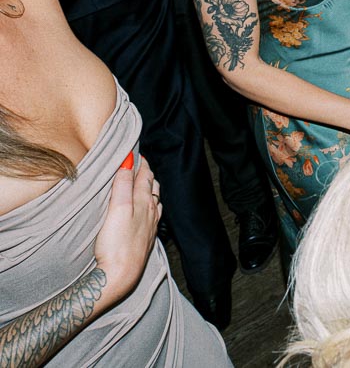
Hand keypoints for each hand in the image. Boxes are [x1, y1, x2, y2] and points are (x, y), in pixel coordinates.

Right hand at [94, 154, 160, 303]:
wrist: (120, 276)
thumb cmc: (117, 243)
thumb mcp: (118, 208)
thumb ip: (124, 185)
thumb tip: (129, 161)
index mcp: (144, 202)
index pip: (145, 176)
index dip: (141, 163)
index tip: (136, 152)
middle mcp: (151, 212)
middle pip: (151, 186)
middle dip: (146, 173)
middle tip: (140, 163)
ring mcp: (150, 226)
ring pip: (154, 200)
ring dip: (149, 188)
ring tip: (144, 181)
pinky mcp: (145, 239)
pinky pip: (152, 215)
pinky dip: (150, 205)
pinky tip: (148, 210)